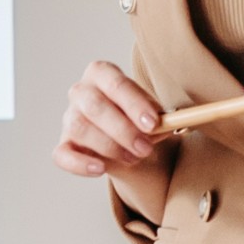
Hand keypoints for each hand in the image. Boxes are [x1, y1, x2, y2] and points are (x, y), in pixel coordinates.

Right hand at [55, 58, 174, 221]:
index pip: (114, 82)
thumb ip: (162, 116)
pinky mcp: (64, 145)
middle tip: (145, 147)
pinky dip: (80, 163)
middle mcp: (81, 92)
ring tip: (133, 158)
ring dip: (109, 145)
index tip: (153, 122)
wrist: (129, 140)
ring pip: (79, 128)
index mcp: (102, 74)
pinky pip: (62, 154)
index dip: (133, 102)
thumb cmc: (140, 119)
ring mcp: (69, 118)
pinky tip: (100, 169)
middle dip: (122, 128)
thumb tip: (180, 122)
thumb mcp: (154, 113)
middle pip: (94, 105)